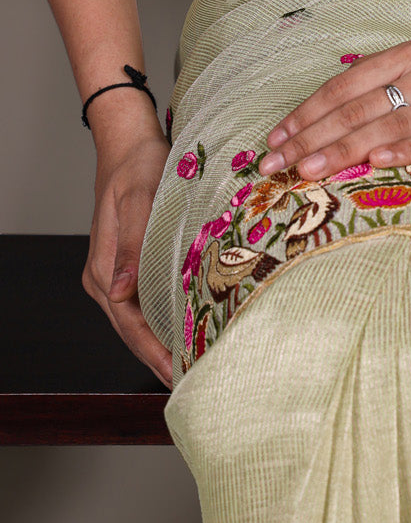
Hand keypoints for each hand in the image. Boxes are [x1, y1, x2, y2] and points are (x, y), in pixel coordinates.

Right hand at [84, 130, 172, 389]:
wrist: (130, 143)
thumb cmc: (138, 165)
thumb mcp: (140, 198)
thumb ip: (133, 244)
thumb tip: (120, 292)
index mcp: (102, 269)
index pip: (129, 323)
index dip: (153, 350)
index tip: (176, 371)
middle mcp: (105, 277)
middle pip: (133, 328)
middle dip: (160, 355)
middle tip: (194, 378)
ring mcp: (116, 272)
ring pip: (140, 317)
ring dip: (163, 338)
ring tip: (195, 361)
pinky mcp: (130, 263)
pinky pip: (146, 299)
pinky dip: (165, 316)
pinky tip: (187, 324)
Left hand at [260, 40, 410, 178]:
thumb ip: (376, 89)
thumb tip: (314, 118)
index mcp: (409, 54)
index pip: (345, 84)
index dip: (307, 112)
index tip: (274, 140)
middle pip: (359, 107)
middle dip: (312, 136)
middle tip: (276, 165)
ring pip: (389, 125)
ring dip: (344, 149)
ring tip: (309, 170)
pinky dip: (406, 151)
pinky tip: (378, 162)